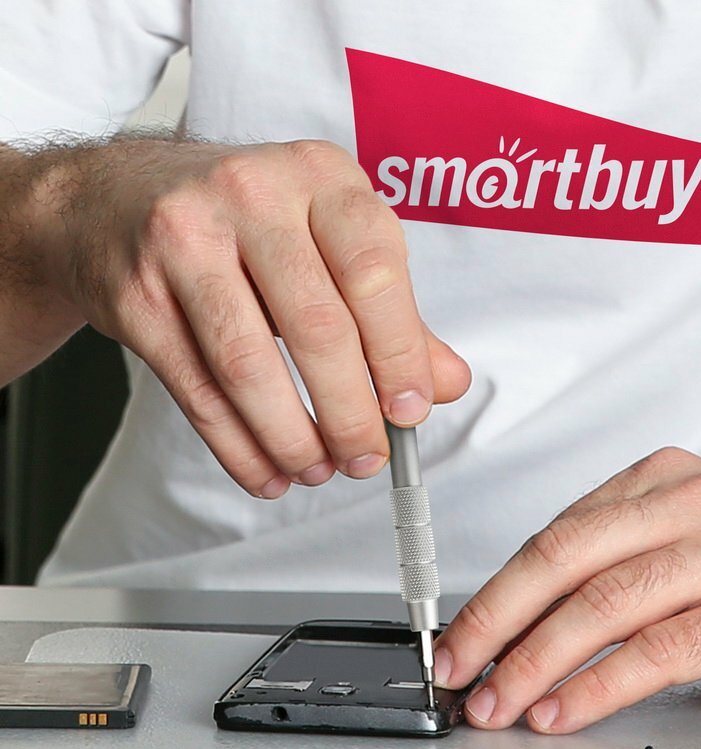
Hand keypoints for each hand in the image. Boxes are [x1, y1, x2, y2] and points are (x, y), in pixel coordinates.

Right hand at [29, 136, 469, 495]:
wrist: (108, 200)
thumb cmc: (239, 223)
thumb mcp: (323, 240)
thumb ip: (390, 312)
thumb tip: (445, 384)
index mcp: (318, 176)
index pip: (375, 270)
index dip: (400, 353)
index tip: (410, 412)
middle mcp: (251, 196)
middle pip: (315, 326)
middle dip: (348, 412)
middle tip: (364, 457)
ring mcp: (183, 241)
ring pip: (249, 365)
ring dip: (291, 437)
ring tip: (316, 470)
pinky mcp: (136, 295)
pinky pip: (197, 390)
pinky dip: (237, 446)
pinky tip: (265, 472)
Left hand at [434, 447, 700, 732]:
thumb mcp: (681, 542)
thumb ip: (612, 563)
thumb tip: (518, 621)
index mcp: (664, 480)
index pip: (555, 535)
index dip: (497, 591)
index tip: (459, 634)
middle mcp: (694, 505)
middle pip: (564, 559)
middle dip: (497, 620)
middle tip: (457, 667)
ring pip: (602, 606)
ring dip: (535, 662)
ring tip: (499, 703)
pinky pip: (656, 652)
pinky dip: (597, 687)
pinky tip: (561, 711)